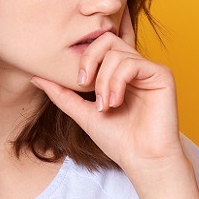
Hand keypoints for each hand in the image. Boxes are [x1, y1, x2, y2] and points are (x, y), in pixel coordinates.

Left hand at [31, 13, 184, 173]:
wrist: (141, 159)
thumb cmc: (118, 140)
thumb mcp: (82, 113)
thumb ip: (62, 94)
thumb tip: (36, 77)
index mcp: (119, 72)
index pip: (99, 45)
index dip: (85, 57)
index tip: (79, 83)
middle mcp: (135, 67)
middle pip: (107, 39)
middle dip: (89, 60)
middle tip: (84, 86)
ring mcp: (149, 70)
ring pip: (116, 53)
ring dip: (103, 81)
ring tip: (105, 106)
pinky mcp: (162, 74)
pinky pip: (132, 63)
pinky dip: (117, 82)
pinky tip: (116, 102)